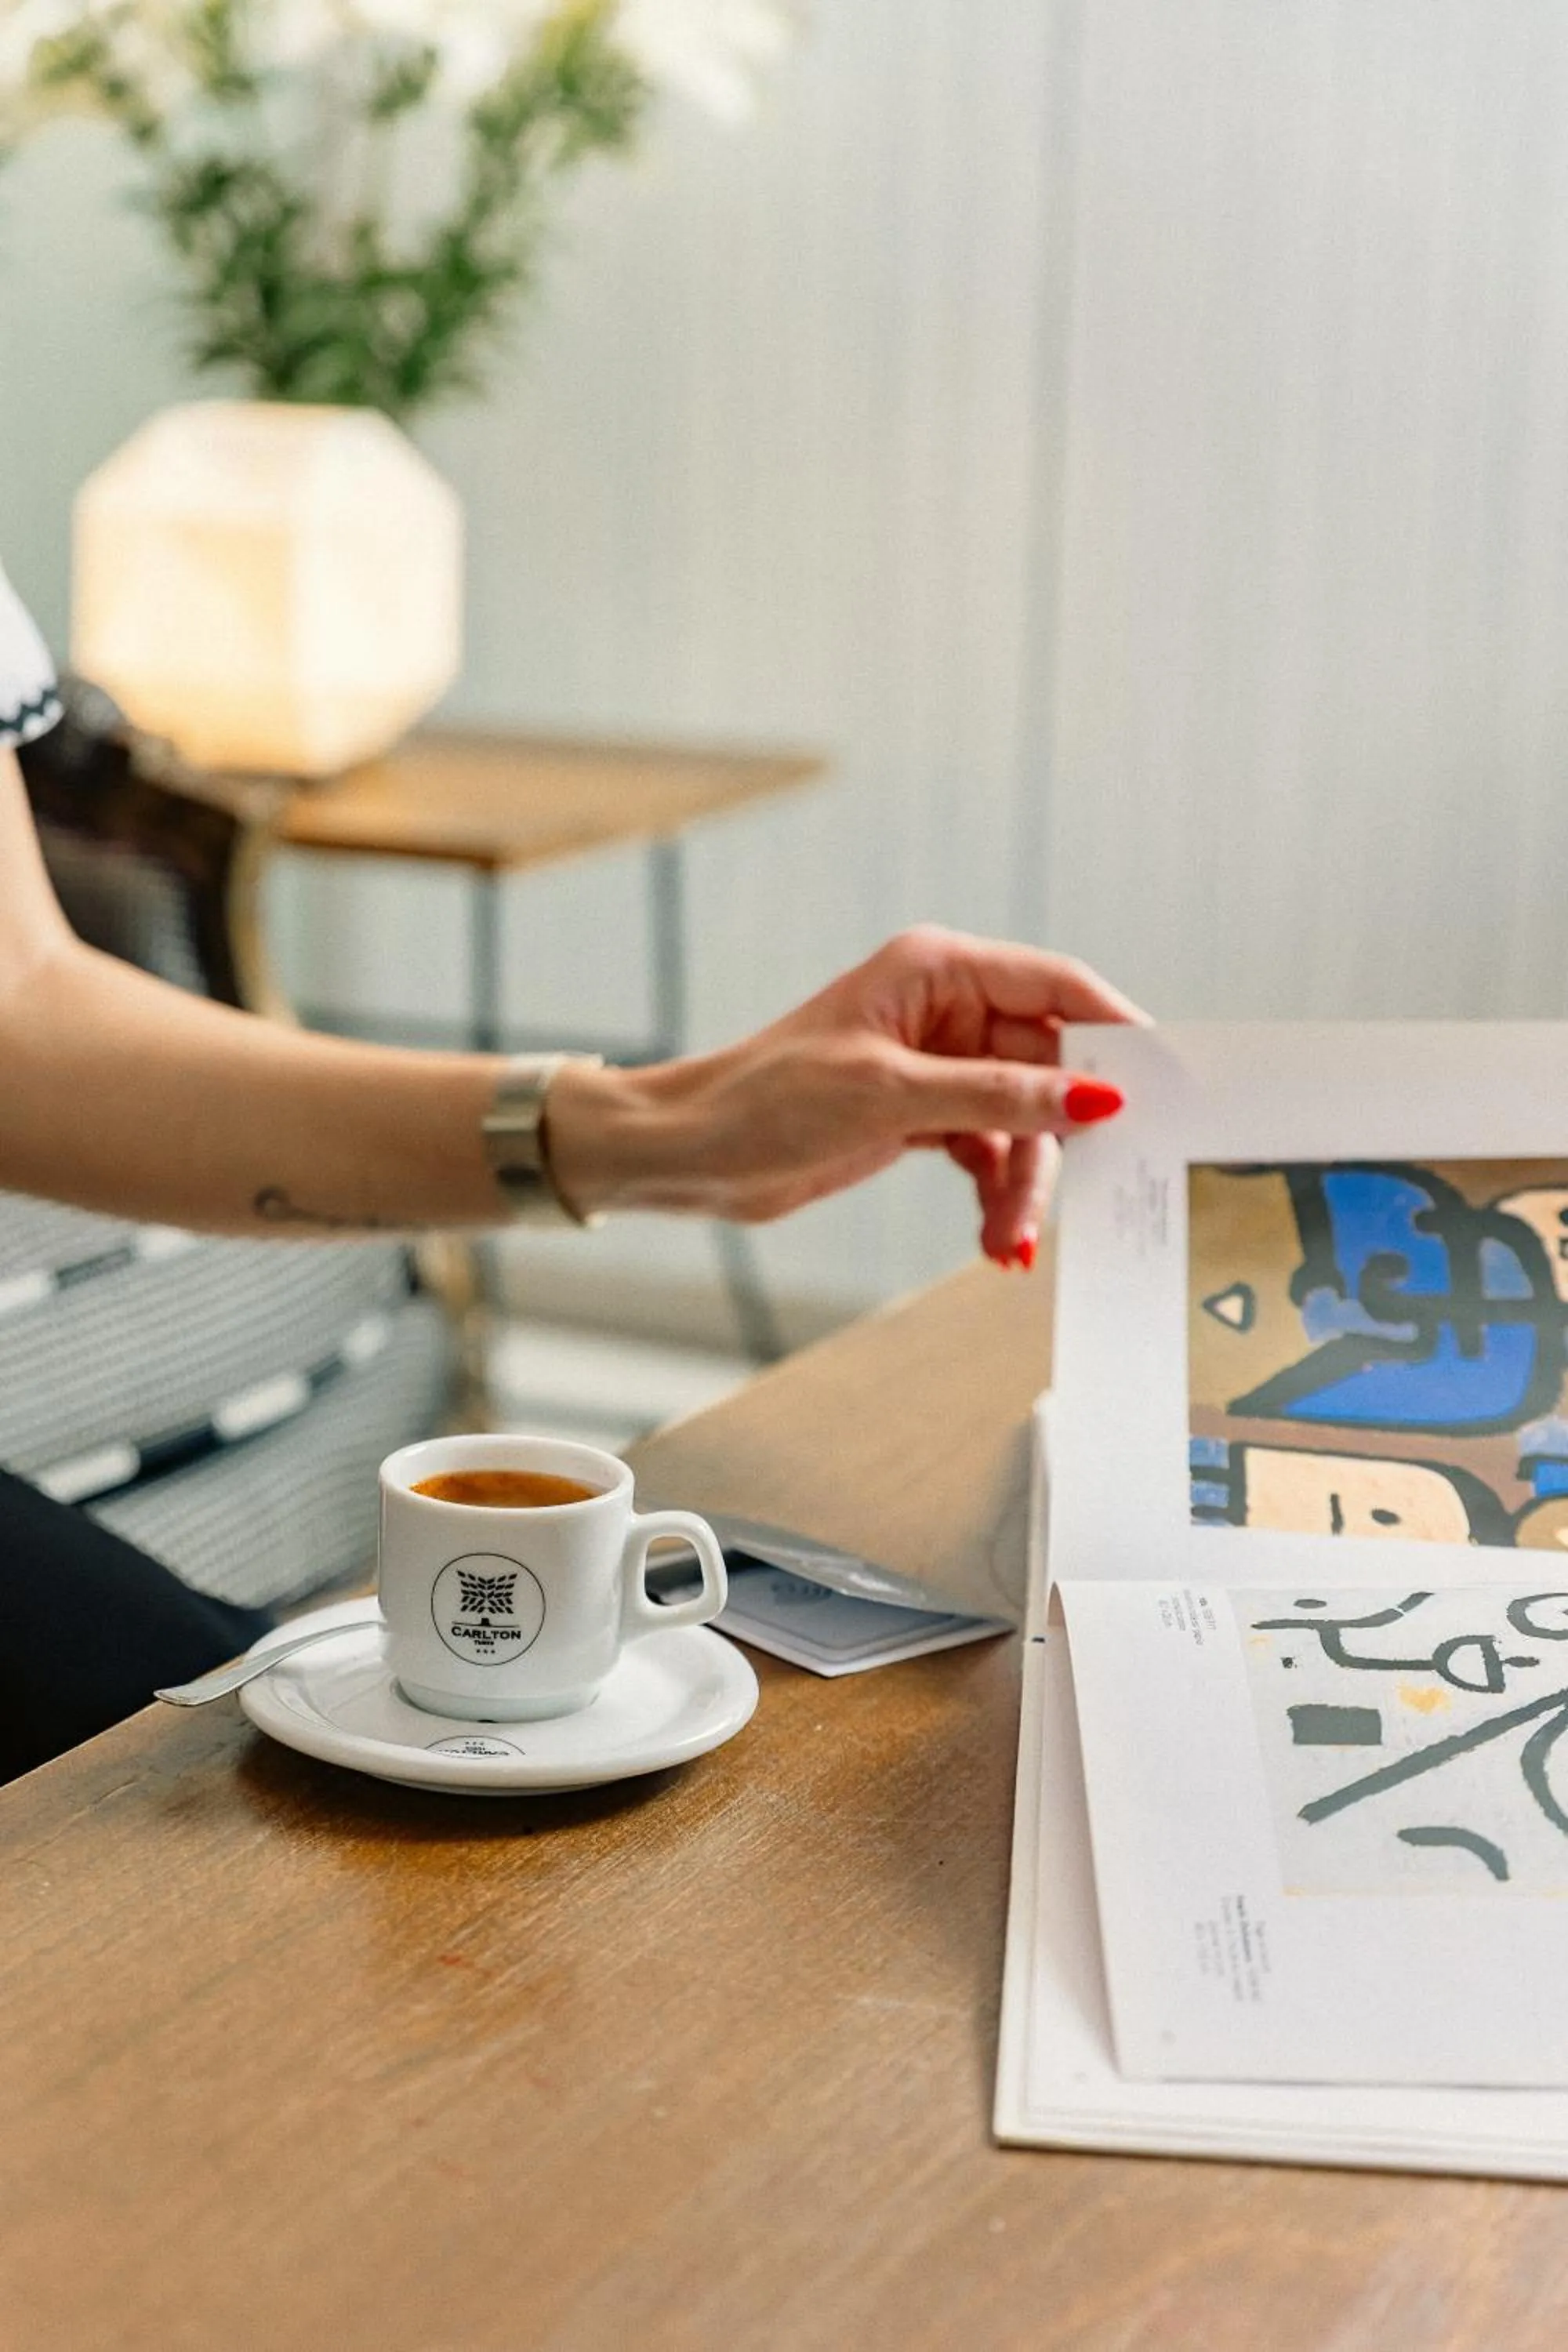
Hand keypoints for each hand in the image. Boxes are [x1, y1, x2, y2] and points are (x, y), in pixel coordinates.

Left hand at [545, 926, 1142, 1262]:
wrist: (691, 1152)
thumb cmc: (766, 1098)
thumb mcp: (890, 1095)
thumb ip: (998, 1095)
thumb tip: (1093, 1095)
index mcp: (938, 970)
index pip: (1056, 987)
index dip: (1114, 1031)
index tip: (1160, 1083)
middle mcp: (946, 1011)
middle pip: (1049, 1065)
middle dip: (1058, 1136)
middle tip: (1083, 1192)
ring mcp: (936, 1066)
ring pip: (1022, 1121)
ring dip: (1024, 1183)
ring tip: (1009, 1241)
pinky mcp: (922, 1116)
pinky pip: (990, 1152)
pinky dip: (998, 1195)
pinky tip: (999, 1240)